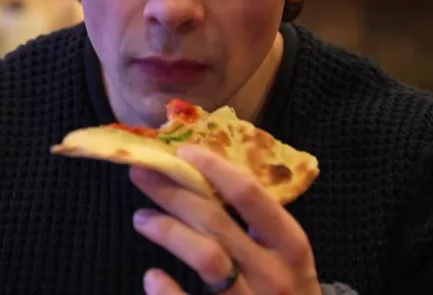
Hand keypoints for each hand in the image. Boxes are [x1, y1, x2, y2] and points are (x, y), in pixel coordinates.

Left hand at [129, 145, 322, 294]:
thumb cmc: (290, 293)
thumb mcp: (288, 258)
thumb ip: (261, 224)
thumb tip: (207, 176)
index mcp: (291, 246)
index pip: (250, 195)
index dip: (214, 168)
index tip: (183, 152)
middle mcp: (273, 273)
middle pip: (217, 221)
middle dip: (175, 192)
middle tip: (142, 173)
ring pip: (205, 258)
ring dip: (168, 231)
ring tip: (142, 218)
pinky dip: (166, 291)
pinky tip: (152, 276)